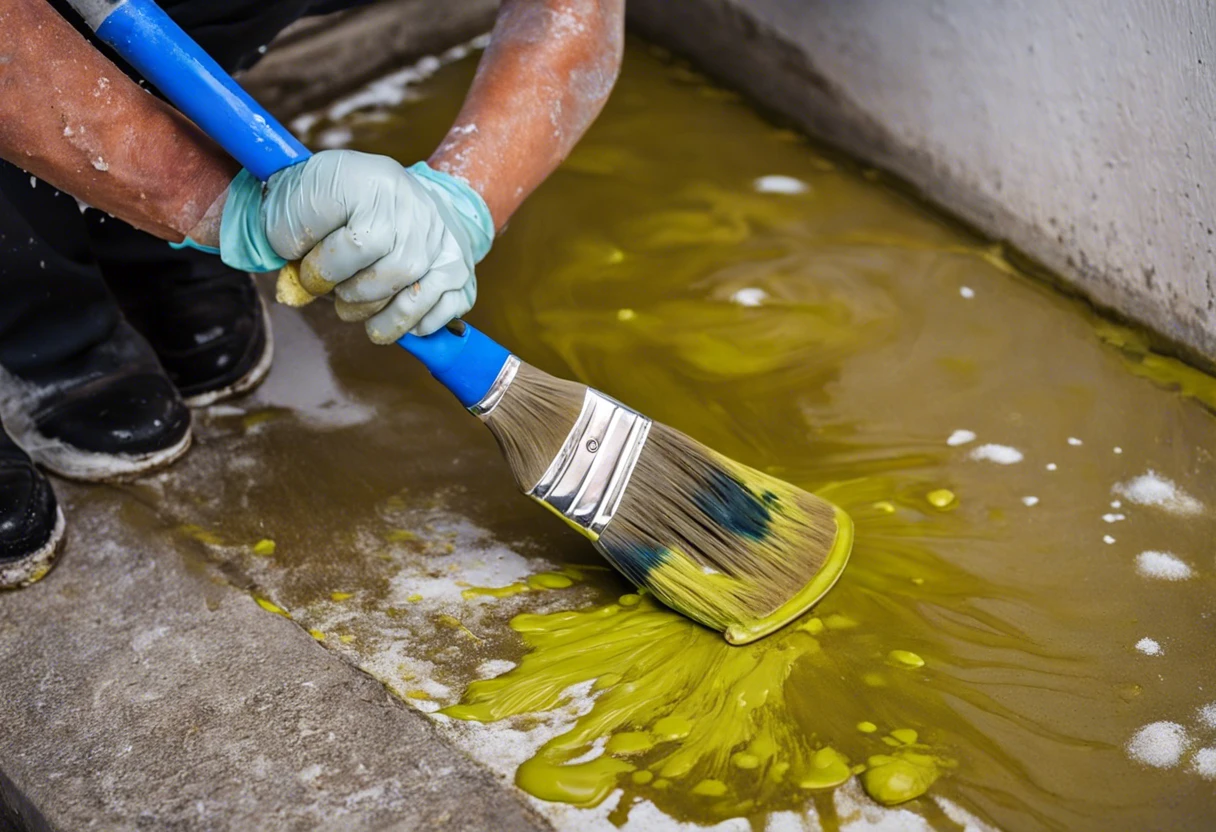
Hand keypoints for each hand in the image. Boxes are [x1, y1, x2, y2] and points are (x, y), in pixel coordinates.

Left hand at [216, 150, 493, 342]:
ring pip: (416, 297)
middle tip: (334, 291)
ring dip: (379, 317)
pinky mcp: (459, 267)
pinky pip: (445, 310)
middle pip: (388, 274)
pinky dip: (415, 324)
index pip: (354, 244)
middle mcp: (415, 208)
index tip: (306, 271)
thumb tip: (295, 294)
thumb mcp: (302, 200)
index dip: (321, 270)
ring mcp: (443, 239)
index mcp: (371, 182)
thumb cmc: (338, 202)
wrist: (397, 192)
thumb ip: (288, 240)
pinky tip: (390, 315)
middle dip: (349, 294)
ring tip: (354, 311)